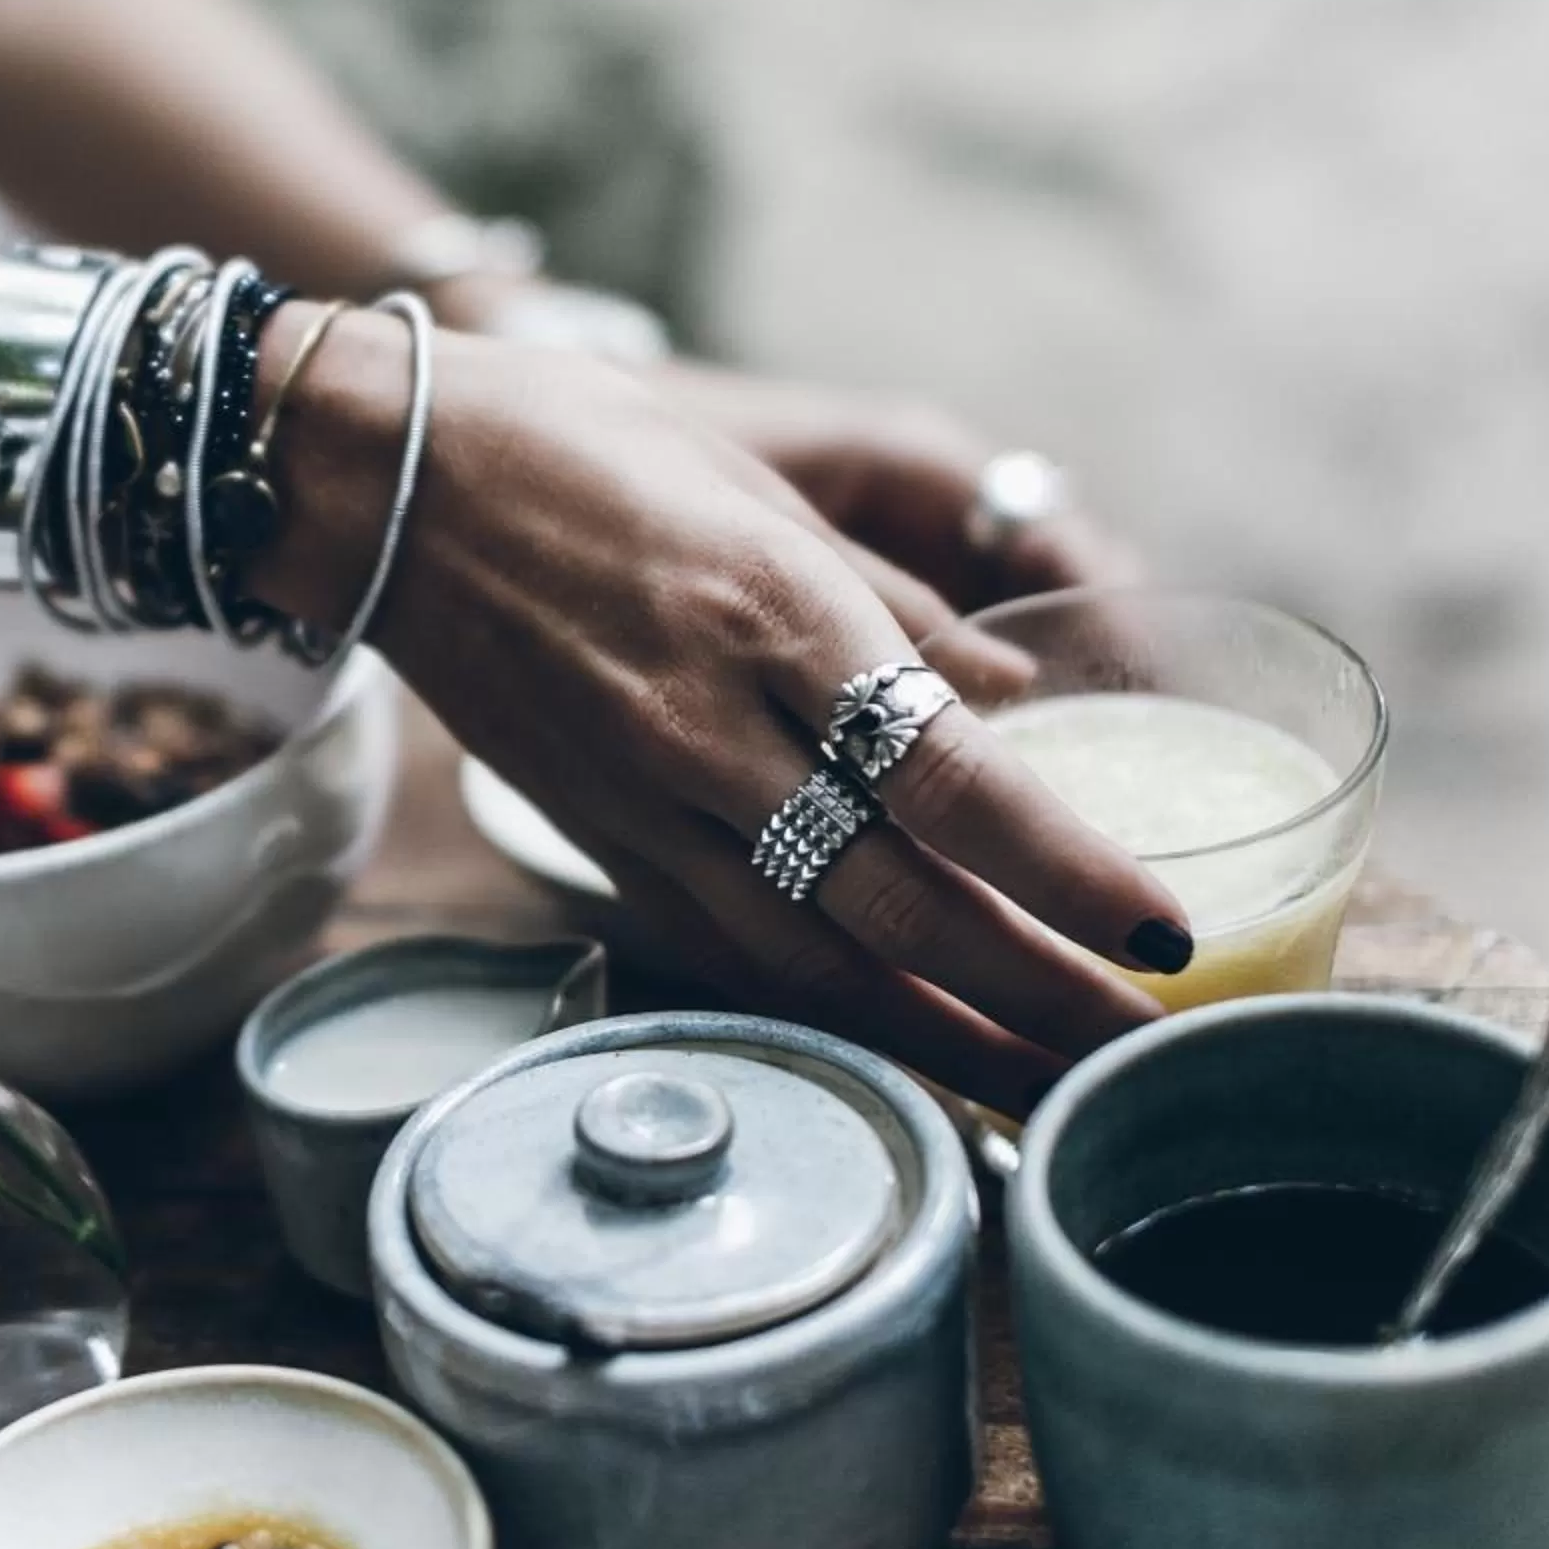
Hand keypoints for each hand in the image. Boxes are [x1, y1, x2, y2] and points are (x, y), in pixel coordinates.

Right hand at [269, 320, 1191, 1115]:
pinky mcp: (593, 834)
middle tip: (1150, 1060)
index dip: (1065, 871)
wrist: (388, 482)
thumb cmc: (584, 448)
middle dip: (1038, 994)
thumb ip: (890, 608)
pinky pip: (724, 946)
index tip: (1160, 933)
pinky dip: (823, 1006)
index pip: (951, 777)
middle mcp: (709, 722)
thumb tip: (1017, 697)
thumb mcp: (762, 492)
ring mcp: (640, 795)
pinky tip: (898, 1047)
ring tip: (1047, 1100)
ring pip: (812, 954)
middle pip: (901, 899)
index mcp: (774, 609)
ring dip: (943, 1038)